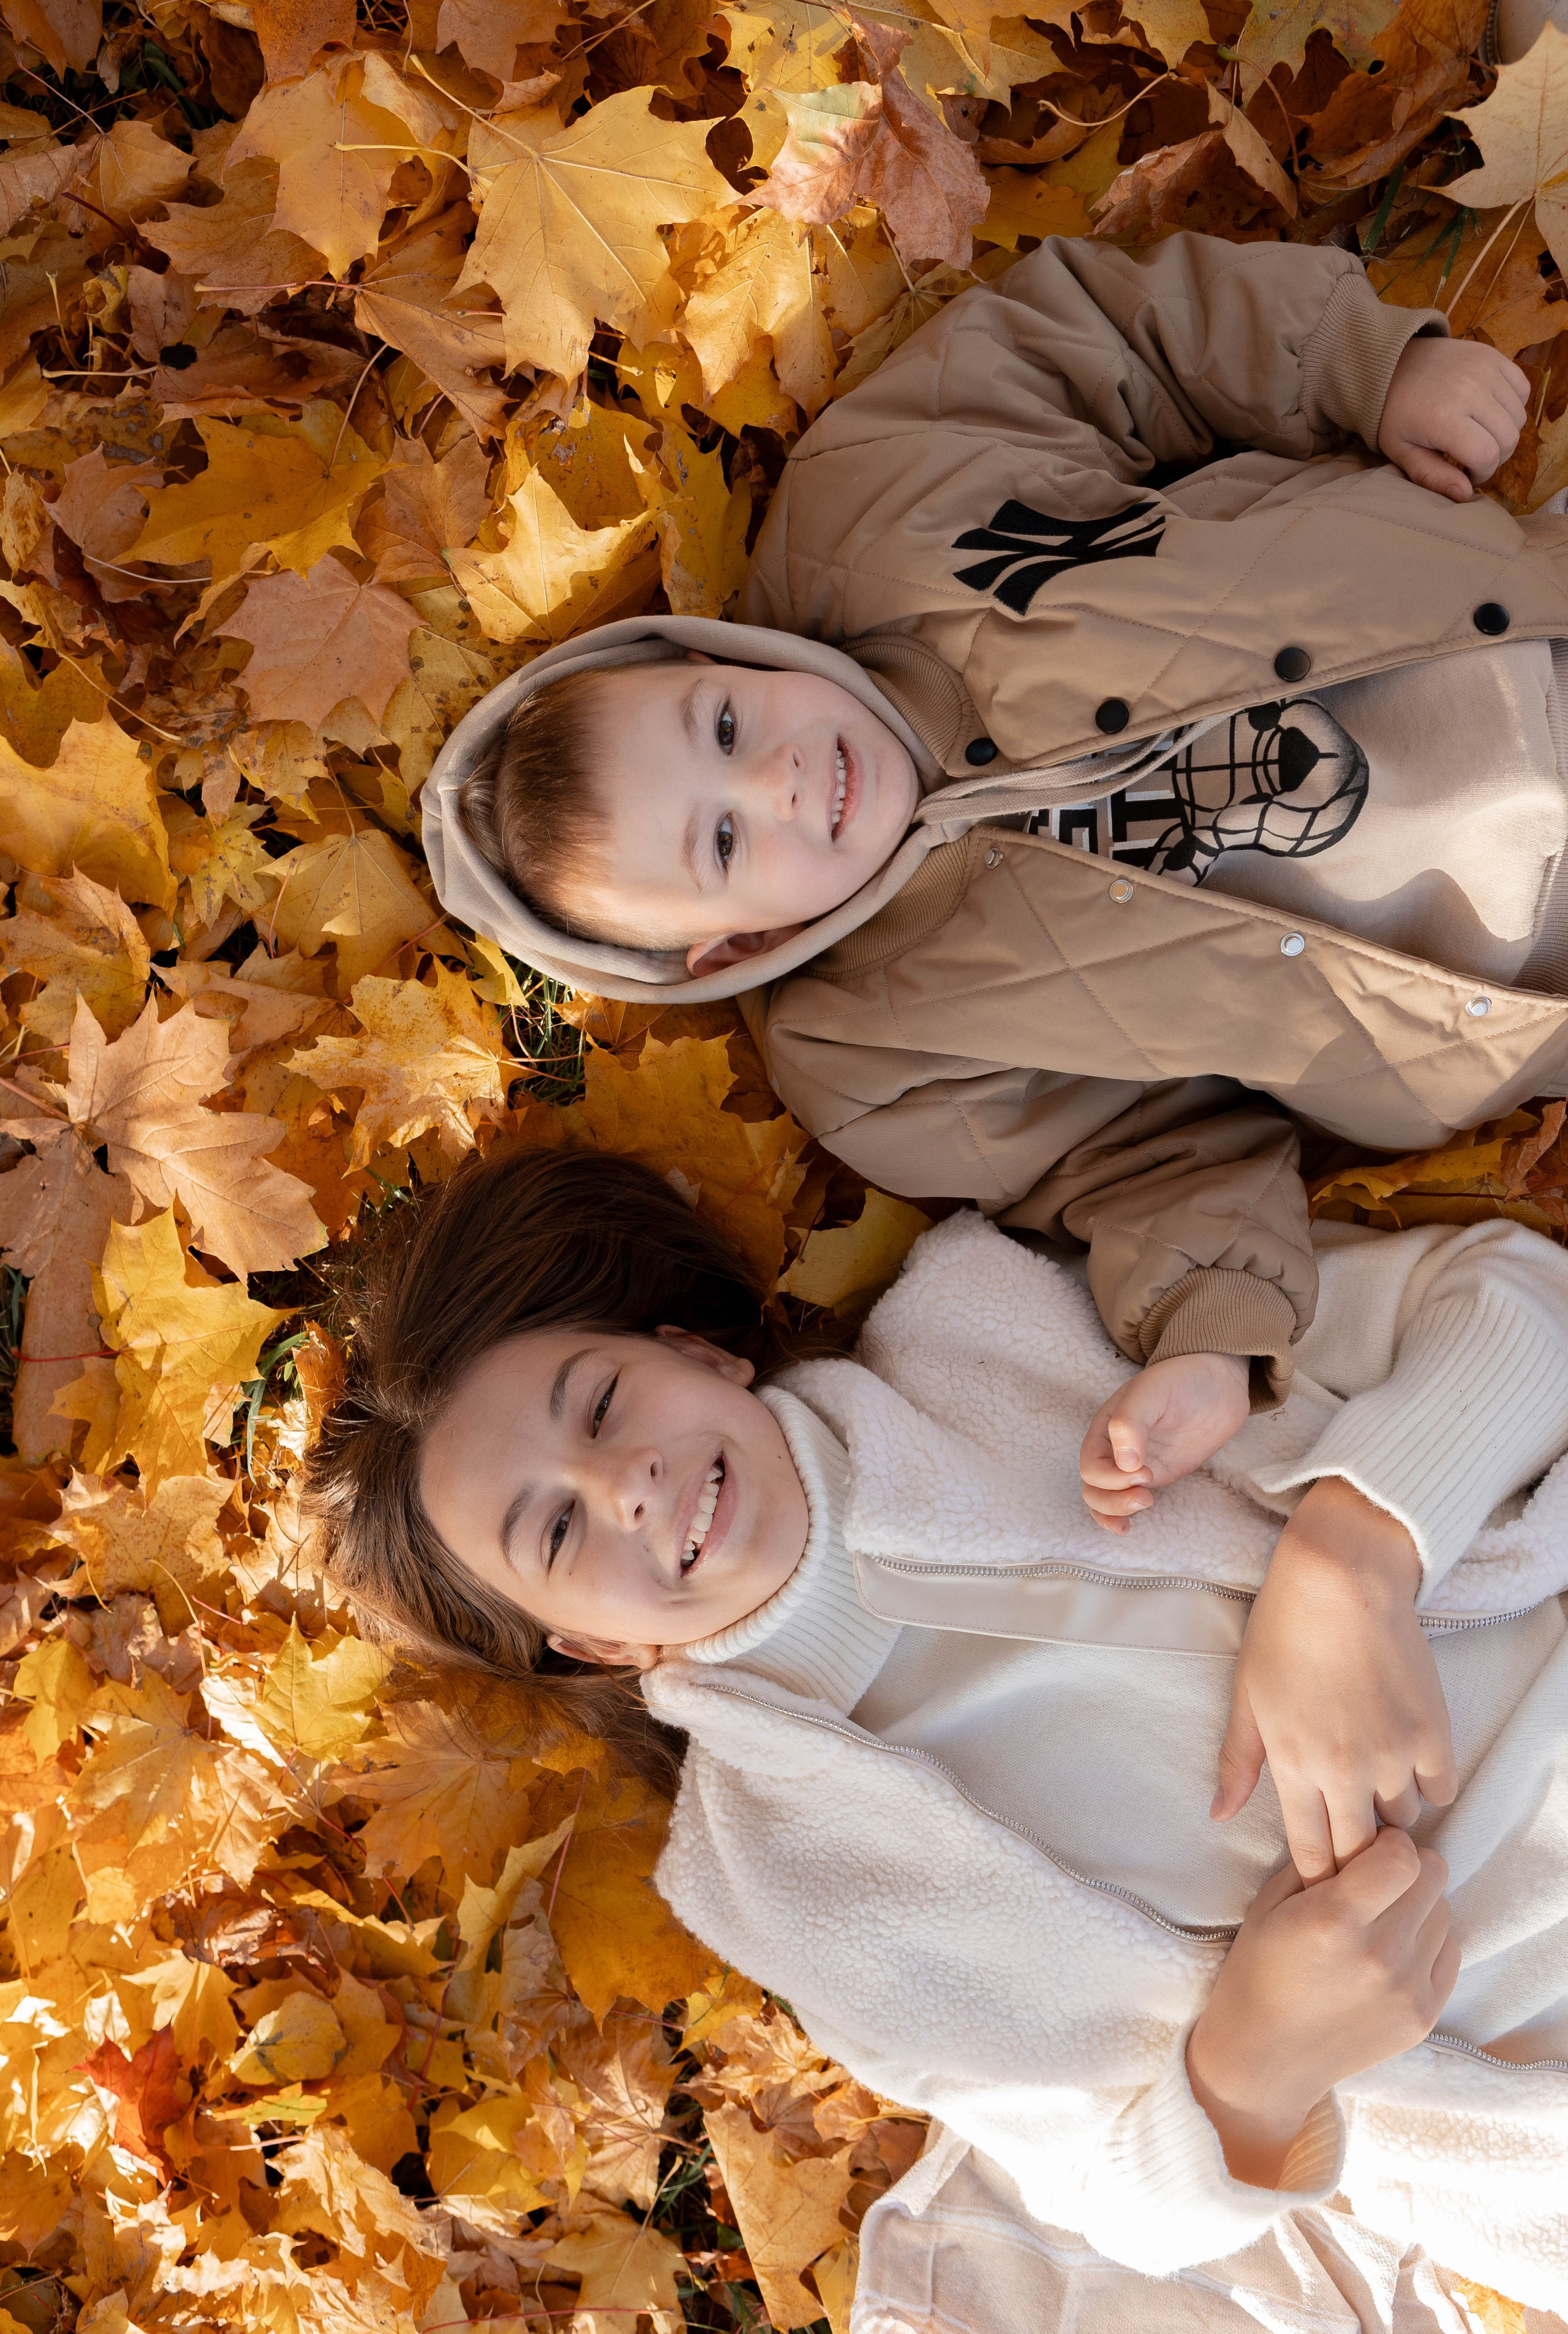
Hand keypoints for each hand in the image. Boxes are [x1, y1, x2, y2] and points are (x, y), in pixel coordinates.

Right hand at [1080, 1352, 1250, 1529]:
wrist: (1217, 1382)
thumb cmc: (1180, 1380)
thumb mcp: (1150, 1392)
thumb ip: (1130, 1424)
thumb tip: (1124, 1464)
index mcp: (1105, 1427)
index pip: (1091, 1464)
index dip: (1109, 1477)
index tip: (1142, 1472)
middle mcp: (1115, 1448)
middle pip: (1093, 1487)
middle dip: (1112, 1499)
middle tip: (1145, 1496)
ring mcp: (1136, 1464)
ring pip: (1106, 1499)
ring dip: (1116, 1510)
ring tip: (1144, 1504)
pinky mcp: (1158, 1474)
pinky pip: (1129, 1499)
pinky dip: (1123, 1516)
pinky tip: (1129, 1526)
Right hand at [1186, 1829, 1458, 2186]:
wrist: (1265, 2059)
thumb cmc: (1258, 1971)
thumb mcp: (1271, 1902)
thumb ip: (1322, 1862)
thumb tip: (1368, 1836)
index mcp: (1334, 1920)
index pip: (1403, 1856)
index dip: (1389, 1843)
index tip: (1369, 1851)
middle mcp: (1380, 1954)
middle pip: (1433, 1877)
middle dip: (1407, 1868)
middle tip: (1377, 1881)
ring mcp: (1407, 1990)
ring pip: (1444, 1912)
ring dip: (1417, 1905)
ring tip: (1381, 1921)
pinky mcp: (1423, 2016)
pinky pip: (1449, 1953)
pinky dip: (1427, 1943)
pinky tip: (1391, 1952)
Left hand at [1213, 1476, 1457, 1880]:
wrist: (1343, 1580)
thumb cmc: (1284, 1631)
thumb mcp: (1246, 1696)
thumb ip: (1237, 1763)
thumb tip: (1218, 1816)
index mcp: (1295, 1766)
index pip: (1311, 1856)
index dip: (1317, 1875)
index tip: (1320, 1875)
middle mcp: (1346, 1771)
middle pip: (1359, 1854)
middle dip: (1354, 1858)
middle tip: (1352, 1842)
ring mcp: (1395, 1754)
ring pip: (1403, 1824)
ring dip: (1390, 1817)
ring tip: (1376, 1791)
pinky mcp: (1434, 1734)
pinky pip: (1440, 1790)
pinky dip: (1426, 1786)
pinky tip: (1407, 1765)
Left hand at [1378, 337, 1528, 502]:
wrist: (1393, 365)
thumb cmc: (1396, 414)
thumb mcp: (1402, 451)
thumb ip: (1432, 476)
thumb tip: (1464, 494)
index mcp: (1443, 418)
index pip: (1487, 456)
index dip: (1482, 473)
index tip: (1467, 473)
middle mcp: (1469, 390)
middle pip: (1509, 438)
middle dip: (1496, 457)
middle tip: (1474, 456)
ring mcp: (1484, 370)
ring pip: (1519, 416)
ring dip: (1505, 433)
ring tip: (1480, 433)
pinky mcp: (1493, 356)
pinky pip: (1522, 389)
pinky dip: (1513, 405)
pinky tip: (1490, 411)